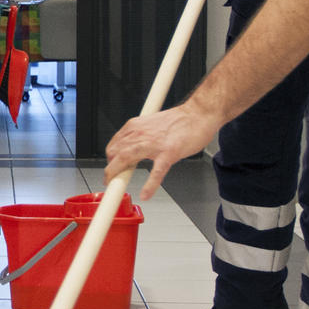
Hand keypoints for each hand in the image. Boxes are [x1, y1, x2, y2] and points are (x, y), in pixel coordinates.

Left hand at [104, 102, 221, 200]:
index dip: (109, 161)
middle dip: (110, 170)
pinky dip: (150, 185)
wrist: (199, 114)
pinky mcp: (169, 152)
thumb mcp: (150, 125)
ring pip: (127, 159)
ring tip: (117, 189)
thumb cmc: (179, 121)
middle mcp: (141, 134)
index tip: (109, 173)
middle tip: (112, 183)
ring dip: (119, 176)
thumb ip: (139, 137)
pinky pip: (156, 171)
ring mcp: (154, 144)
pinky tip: (146, 194)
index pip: (113, 146)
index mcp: (135, 126)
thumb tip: (130, 151)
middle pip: (115, 154)